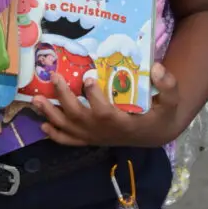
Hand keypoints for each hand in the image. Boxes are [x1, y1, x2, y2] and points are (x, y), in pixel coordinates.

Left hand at [32, 64, 180, 148]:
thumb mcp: (172, 101)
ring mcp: (95, 136)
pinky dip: (55, 135)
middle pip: (79, 116)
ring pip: (69, 128)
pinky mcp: (91, 139)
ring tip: (35, 99)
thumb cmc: (161, 114)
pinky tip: (42, 124)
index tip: (88, 77)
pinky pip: (70, 140)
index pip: (105, 111)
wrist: (155, 135)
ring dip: (51, 114)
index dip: (95, 96)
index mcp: (123, 122)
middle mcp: (104, 131)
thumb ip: (168, 85)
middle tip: (54, 77)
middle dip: (64, 98)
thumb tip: (157, 68)